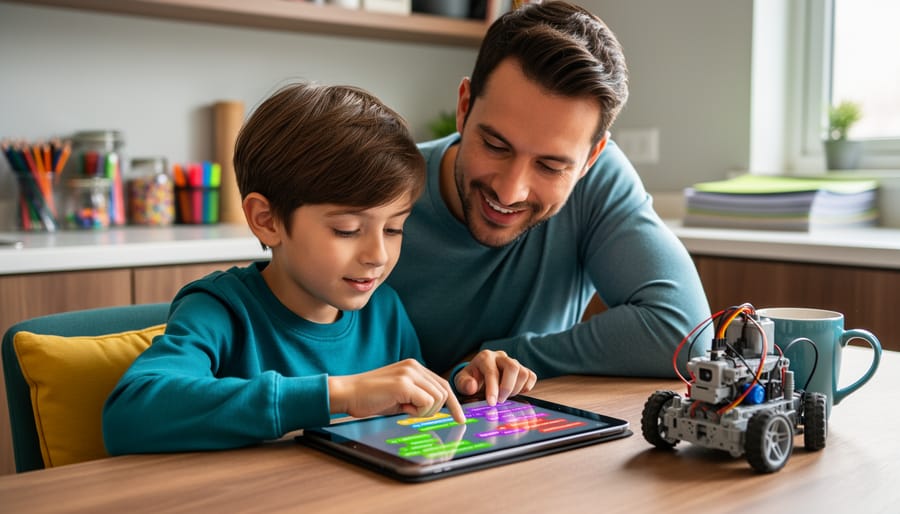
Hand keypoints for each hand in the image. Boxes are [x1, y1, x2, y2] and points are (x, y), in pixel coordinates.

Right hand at [328, 359, 464, 423]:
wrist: (347, 393)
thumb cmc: (370, 397)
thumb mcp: (399, 395)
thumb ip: (418, 396)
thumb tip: (436, 408)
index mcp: (414, 367)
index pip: (443, 384)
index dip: (452, 403)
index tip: (459, 418)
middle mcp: (414, 367)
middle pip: (444, 392)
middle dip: (436, 410)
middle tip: (413, 413)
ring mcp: (409, 373)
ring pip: (437, 398)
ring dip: (424, 411)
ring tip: (403, 408)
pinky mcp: (403, 384)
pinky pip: (427, 403)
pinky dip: (417, 412)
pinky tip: (401, 408)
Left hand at [453, 350, 536, 405]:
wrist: (478, 376)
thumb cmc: (470, 379)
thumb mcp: (461, 382)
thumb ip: (464, 384)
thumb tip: (472, 387)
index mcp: (485, 357)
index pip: (492, 372)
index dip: (493, 389)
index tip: (492, 403)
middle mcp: (500, 357)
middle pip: (512, 367)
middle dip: (507, 387)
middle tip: (500, 401)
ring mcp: (513, 362)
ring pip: (523, 373)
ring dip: (516, 389)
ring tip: (505, 396)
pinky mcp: (522, 369)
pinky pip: (531, 376)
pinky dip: (526, 387)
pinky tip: (514, 392)